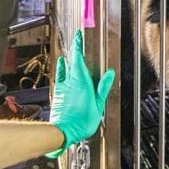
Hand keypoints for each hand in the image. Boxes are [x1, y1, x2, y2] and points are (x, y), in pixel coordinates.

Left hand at [46, 30, 114, 157]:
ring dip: (69, 58)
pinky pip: (61, 76)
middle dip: (75, 49)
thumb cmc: (82, 120)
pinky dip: (62, 68)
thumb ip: (102, 87)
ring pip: (66, 68)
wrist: (64, 131)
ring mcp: (63, 87)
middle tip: (77, 38)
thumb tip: (109, 73)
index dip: (78, 46)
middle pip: (72, 61)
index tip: (79, 36)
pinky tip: (62, 63)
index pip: (79, 59)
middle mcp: (71, 82)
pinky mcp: (59, 92)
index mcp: (82, 82)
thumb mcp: (98, 104)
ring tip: (72, 50)